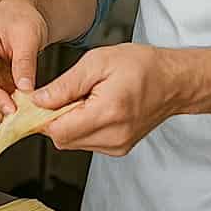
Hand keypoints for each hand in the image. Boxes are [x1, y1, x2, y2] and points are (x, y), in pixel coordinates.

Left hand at [35, 44, 188, 155]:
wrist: (173, 81)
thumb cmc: (141, 66)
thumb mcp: (97, 62)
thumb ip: (65, 85)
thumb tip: (38, 100)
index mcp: (108, 113)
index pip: (58, 130)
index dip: (41, 116)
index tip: (37, 102)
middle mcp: (114, 136)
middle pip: (63, 139)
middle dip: (54, 118)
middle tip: (63, 94)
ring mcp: (118, 146)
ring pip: (73, 142)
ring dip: (69, 123)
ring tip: (83, 99)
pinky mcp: (119, 148)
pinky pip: (87, 142)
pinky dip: (82, 127)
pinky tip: (93, 108)